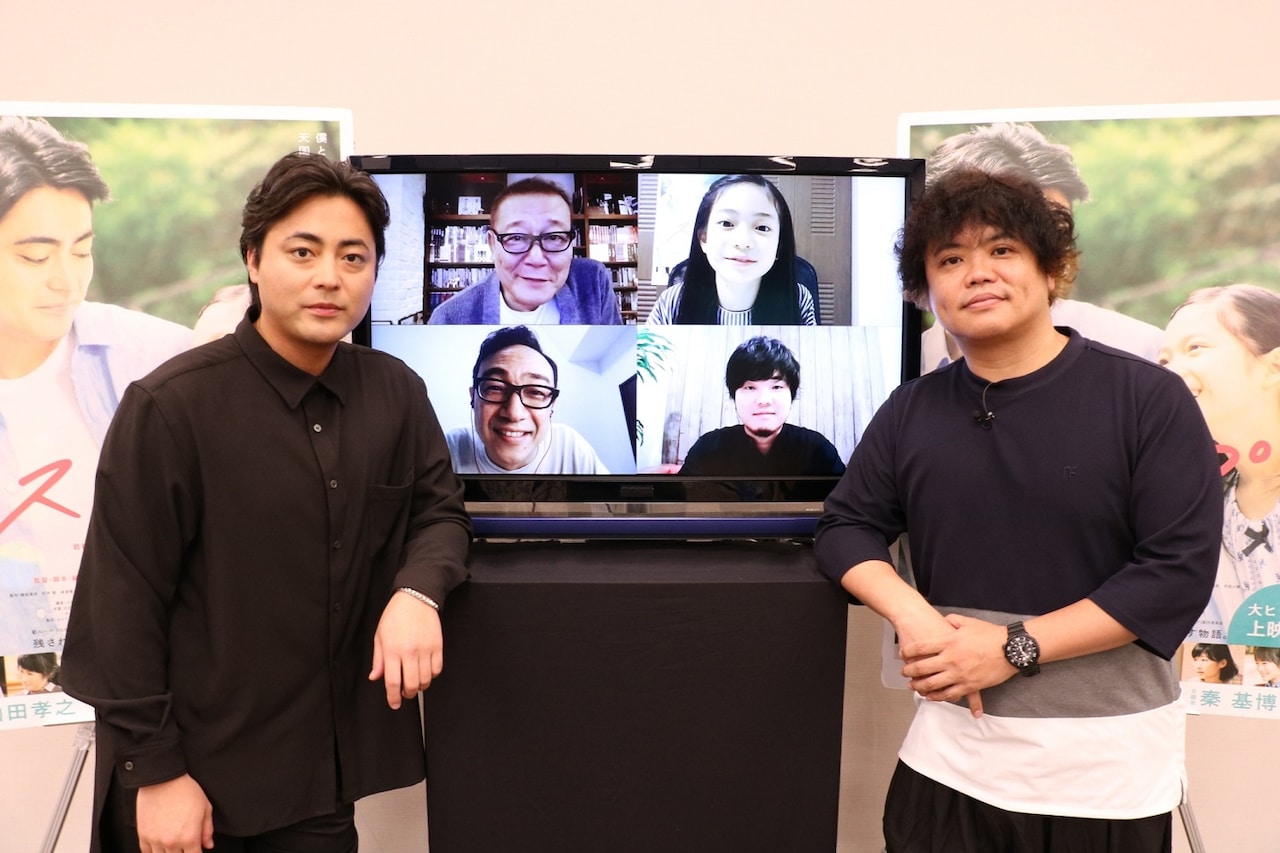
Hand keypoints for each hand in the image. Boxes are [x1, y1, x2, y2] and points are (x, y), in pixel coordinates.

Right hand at [136, 774, 213, 852]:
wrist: (163, 780)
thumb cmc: (185, 790)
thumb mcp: (205, 808)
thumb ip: (207, 830)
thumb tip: (208, 844)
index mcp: (190, 837)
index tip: (197, 849)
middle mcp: (172, 842)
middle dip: (183, 852)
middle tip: (185, 845)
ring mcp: (156, 840)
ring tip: (173, 845)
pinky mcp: (143, 835)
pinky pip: (146, 852)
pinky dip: (153, 852)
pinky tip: (159, 846)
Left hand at [370, 590, 443, 708]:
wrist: (416, 598)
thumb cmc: (395, 615)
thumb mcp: (380, 636)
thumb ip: (378, 659)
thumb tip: (375, 677)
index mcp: (392, 650)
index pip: (392, 682)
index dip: (393, 697)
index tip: (394, 703)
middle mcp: (409, 652)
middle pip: (411, 685)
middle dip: (407, 694)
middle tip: (405, 693)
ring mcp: (425, 649)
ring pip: (425, 679)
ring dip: (420, 686)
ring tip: (415, 682)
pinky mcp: (437, 646)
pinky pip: (437, 669)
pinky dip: (432, 675)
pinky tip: (426, 671)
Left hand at [900, 614, 1018, 716]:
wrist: (1011, 649)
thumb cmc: (990, 634)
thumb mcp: (968, 622)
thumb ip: (953, 620)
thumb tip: (945, 620)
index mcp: (949, 641)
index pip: (921, 647)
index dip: (908, 651)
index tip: (902, 653)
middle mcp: (951, 659)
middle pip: (922, 668)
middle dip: (909, 671)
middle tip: (904, 672)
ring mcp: (960, 674)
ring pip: (933, 684)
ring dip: (920, 686)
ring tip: (913, 686)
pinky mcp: (970, 686)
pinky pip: (949, 694)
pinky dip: (938, 696)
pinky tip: (931, 696)